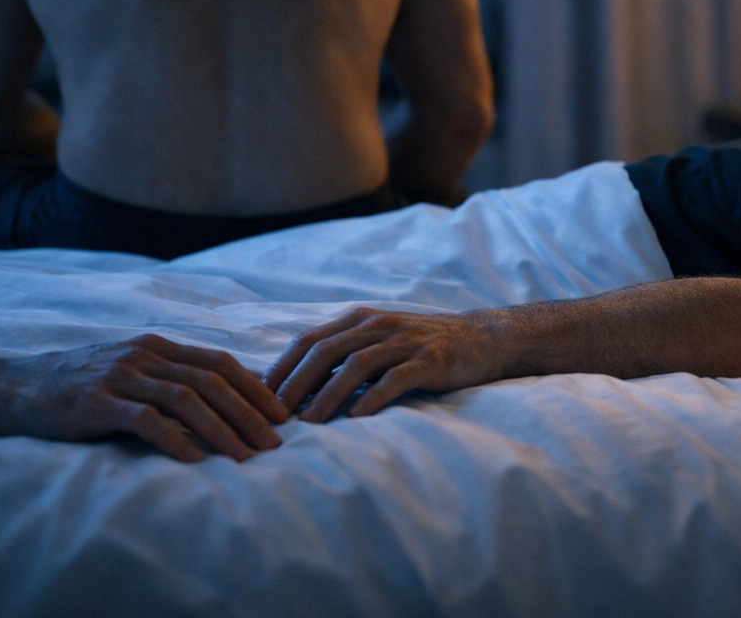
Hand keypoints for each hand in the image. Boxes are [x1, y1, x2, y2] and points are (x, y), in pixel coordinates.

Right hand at [0, 335, 289, 461]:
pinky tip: (194, 460)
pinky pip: (144, 419)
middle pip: (211, 380)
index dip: (255, 387)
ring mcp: (120, 376)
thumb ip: (168, 381)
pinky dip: (174, 439)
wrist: (11, 387)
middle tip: (275, 442)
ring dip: (222, 429)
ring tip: (245, 458)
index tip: (281, 414)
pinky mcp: (95, 402)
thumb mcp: (129, 373)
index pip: (219, 363)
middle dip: (249, 412)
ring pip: (185, 399)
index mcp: (157, 347)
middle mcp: (144, 355)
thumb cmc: (78, 386)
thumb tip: (219, 407)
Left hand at [264, 309, 508, 421]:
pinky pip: (395, 378)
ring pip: (356, 364)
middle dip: (294, 383)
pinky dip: (373, 396)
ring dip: (328, 393)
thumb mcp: (380, 342)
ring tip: (310, 422)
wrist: (482, 338)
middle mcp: (377, 325)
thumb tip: (298, 390)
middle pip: (324, 350)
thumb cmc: (422, 347)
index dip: (281, 368)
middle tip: (274, 414)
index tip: (258, 399)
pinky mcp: (429, 360)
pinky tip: (358, 417)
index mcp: (359, 319)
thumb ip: (344, 357)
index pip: (308, 340)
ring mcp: (404, 341)